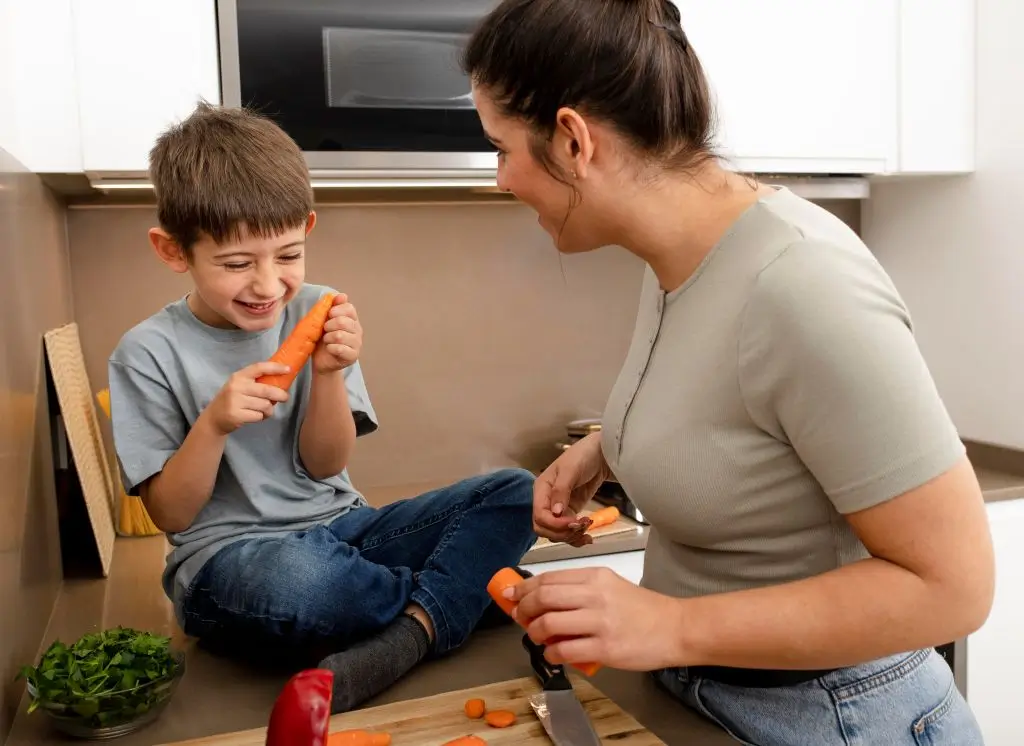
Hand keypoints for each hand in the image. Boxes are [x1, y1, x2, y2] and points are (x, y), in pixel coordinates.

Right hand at [204, 361, 290, 434]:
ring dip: (269, 409)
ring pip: (265, 405)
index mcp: (239, 376)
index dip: (275, 368)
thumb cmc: (232, 399)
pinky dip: (262, 417)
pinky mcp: (236, 415)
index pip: (259, 367)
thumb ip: (255, 381)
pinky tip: (256, 416)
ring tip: (265, 410)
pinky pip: (259, 416)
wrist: (214, 418)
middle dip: (280, 395)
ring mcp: (235, 401)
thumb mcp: (239, 385)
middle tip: (285, 398)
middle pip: (266, 390)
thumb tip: (280, 379)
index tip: (288, 369)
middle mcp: (236, 387)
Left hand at [312, 293, 361, 374]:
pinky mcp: (353, 356)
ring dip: (328, 338)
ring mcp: (357, 344)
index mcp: (352, 319)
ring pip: (339, 335)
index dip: (335, 310)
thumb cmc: (322, 338)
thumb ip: (331, 306)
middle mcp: (358, 330)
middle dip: (328, 325)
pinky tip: (329, 349)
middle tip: (325, 330)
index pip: (349, 308)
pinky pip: (340, 349)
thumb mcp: (324, 320)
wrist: (321, 360)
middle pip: (343, 321)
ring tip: (326, 340)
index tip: (328, 315)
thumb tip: (342, 295)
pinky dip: (330, 348)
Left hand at [509, 567, 684, 671]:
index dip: (524, 588)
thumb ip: (580, 590)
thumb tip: (542, 599)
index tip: (511, 596)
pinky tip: (553, 654)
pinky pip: (565, 651)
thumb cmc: (642, 609)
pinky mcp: (605, 648)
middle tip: (519, 617)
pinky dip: (551, 654)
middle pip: (544, 597)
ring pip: (549, 623)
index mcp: (596, 576)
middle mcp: (595, 595)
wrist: (675, 628)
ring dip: (535, 632)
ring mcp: (600, 622)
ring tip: (537, 636)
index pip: (549, 578)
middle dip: (523, 608)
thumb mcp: (610, 586)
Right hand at [534, 433, 610, 545]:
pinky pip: (568, 530)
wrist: (601, 454)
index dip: (554, 523)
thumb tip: (555, 512)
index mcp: (541, 488)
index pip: (539, 515)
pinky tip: (587, 537)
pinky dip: (576, 537)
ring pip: (556, 532)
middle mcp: (546, 500)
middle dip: (562, 532)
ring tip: (587, 528)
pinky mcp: (570, 511)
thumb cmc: (583, 455)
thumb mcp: (571, 470)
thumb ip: (561, 490)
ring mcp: (558, 507)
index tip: (574, 521)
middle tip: (580, 526)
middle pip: (544, 527)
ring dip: (570, 536)